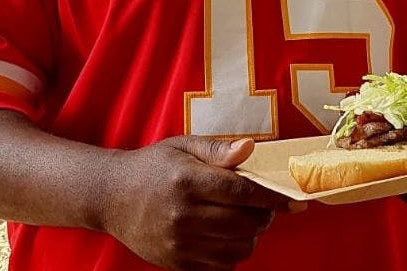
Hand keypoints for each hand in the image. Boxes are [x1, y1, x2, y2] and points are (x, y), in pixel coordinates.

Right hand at [101, 136, 304, 270]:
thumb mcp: (184, 146)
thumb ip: (219, 149)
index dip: (273, 198)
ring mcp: (178, 243)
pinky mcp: (176, 263)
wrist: (110, 196)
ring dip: (252, 236)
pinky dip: (233, 252)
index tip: (296, 202)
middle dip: (265, 216)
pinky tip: (228, 235)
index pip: (242, 193)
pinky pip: (221, 265)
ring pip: (237, 249)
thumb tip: (250, 148)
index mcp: (187, 181)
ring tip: (246, 220)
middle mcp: (182, 215)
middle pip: (244, 223)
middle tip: (265, 206)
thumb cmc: (154, 166)